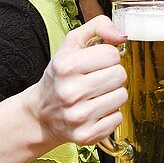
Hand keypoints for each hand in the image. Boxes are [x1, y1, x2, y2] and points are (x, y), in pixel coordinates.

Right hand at [22, 16, 127, 148]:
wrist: (41, 114)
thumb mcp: (71, 44)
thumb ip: (97, 27)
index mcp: (65, 66)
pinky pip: (117, 118)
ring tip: (96, 95)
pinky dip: (110, 114)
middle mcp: (69, 92)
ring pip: (122, 96)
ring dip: (113, 94)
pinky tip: (95, 111)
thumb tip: (122, 35)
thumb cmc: (60, 76)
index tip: (96, 63)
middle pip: (120, 75)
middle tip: (97, 80)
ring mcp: (77, 116)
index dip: (107, 56)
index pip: (112, 54)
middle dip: (112, 75)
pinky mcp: (85, 135)